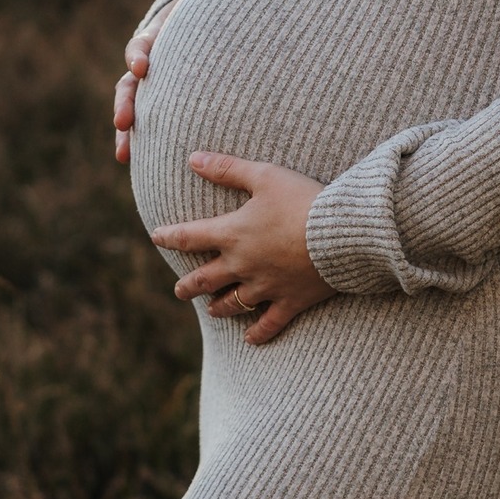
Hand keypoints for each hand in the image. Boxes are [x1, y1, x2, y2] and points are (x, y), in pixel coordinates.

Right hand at [114, 0, 202, 163]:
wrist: (197, 40)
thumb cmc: (197, 23)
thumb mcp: (196, 8)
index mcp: (153, 40)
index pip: (140, 46)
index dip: (138, 56)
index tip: (142, 67)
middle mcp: (142, 67)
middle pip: (127, 85)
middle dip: (125, 102)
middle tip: (123, 120)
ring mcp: (145, 90)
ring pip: (128, 109)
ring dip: (124, 130)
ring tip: (123, 152)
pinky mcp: (152, 109)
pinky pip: (140, 127)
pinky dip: (133, 143)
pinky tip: (128, 162)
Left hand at [150, 152, 331, 345]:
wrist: (342, 234)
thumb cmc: (303, 199)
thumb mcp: (264, 175)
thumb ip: (227, 169)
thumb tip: (193, 158)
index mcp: (233, 234)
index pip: (190, 236)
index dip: (170, 236)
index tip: (157, 237)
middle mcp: (243, 265)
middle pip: (205, 280)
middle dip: (188, 286)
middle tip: (178, 290)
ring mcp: (266, 287)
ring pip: (232, 304)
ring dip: (218, 307)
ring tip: (211, 310)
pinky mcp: (290, 301)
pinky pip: (269, 324)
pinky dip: (258, 332)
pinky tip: (250, 339)